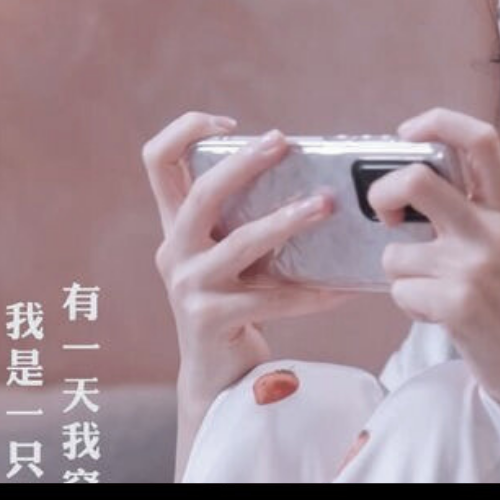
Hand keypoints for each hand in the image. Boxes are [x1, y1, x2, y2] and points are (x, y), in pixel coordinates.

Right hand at [142, 112, 358, 405]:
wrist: (218, 375)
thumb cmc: (238, 302)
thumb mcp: (233, 254)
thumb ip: (249, 218)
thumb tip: (317, 178)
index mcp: (176, 226)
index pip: (157, 161)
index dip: (185, 131)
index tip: (230, 123)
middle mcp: (174, 251)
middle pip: (201, 194)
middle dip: (244, 162)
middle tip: (284, 142)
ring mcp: (188, 287)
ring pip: (240, 242)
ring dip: (287, 220)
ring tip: (325, 205)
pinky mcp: (211, 320)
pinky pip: (271, 299)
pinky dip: (311, 293)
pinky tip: (342, 290)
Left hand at [368, 108, 499, 412]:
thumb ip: (488, 220)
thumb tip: (433, 195)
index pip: (478, 139)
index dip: (435, 122)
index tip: (408, 134)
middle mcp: (494, 231)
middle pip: (416, 179)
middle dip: (382, 192)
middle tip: (386, 215)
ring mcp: (476, 266)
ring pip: (396, 253)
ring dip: (403, 277)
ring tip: (435, 296)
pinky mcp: (459, 303)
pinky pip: (400, 292)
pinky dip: (411, 307)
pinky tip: (441, 318)